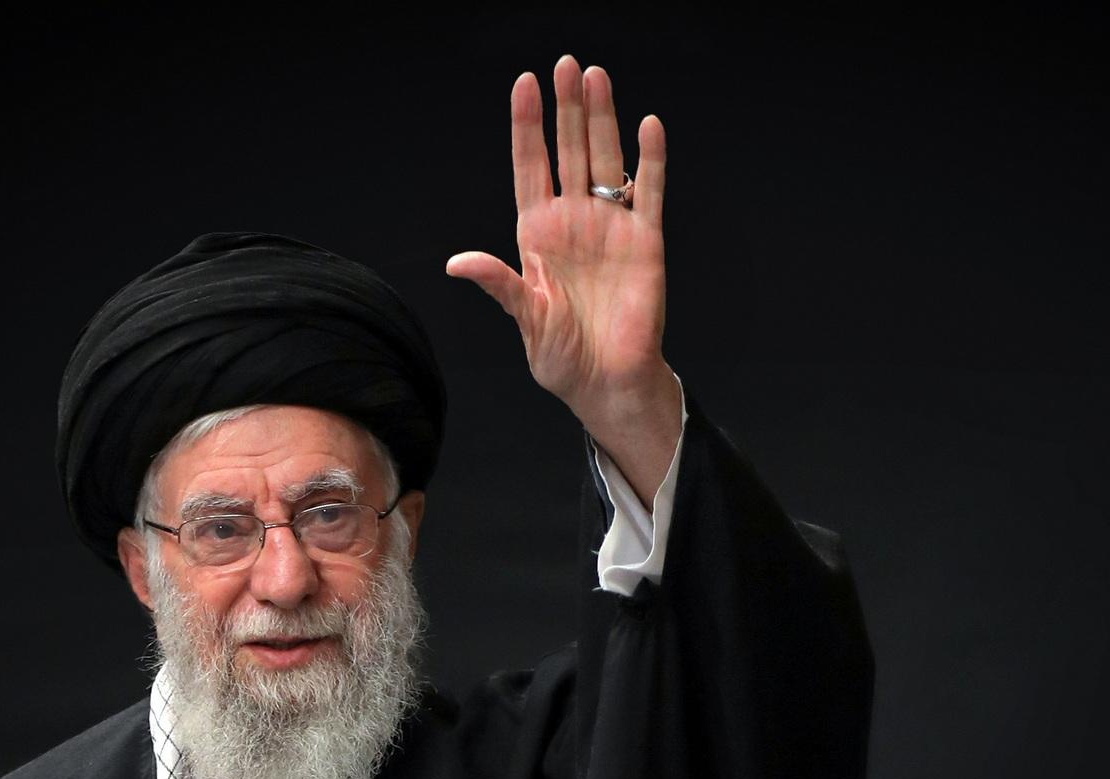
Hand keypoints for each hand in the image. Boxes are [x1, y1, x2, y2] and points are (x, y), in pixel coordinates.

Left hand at [446, 55, 679, 499]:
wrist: (608, 383)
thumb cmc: (562, 357)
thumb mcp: (525, 319)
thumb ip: (500, 284)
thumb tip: (458, 262)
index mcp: (537, 235)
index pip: (530, 167)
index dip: (527, 127)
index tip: (524, 84)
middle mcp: (574, 222)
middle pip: (569, 152)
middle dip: (566, 109)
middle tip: (566, 65)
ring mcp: (611, 228)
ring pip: (605, 161)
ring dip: (602, 120)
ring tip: (596, 77)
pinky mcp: (646, 243)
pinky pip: (650, 193)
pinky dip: (651, 161)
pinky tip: (648, 125)